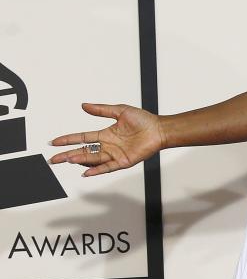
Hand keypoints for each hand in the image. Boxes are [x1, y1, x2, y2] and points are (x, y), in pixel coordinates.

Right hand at [48, 102, 163, 176]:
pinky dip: (97, 170)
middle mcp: (108, 145)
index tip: (55, 142)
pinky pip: (108, 167)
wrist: (159, 129)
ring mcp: (115, 154)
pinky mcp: (124, 161)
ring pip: (93, 159)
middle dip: (68, 154)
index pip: (82, 138)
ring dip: (79, 160)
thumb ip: (101, 110)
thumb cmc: (144, 120)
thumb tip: (84, 105)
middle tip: (54, 159)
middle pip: (84, 151)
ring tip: (67, 160)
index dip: (68, 140)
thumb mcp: (119, 111)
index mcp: (106, 134)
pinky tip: (87, 172)